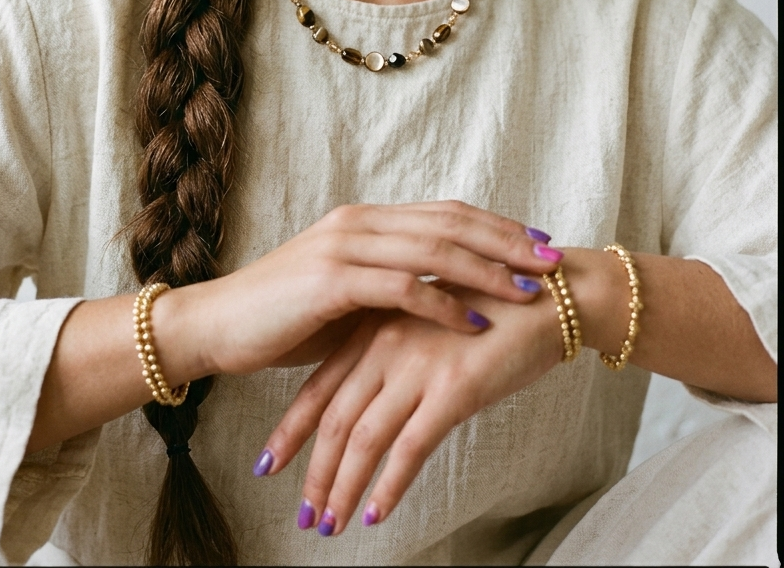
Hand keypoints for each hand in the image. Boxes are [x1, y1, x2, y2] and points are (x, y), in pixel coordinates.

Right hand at [170, 201, 561, 381]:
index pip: (446, 213)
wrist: (219, 325)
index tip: (540, 244)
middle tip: (554, 261)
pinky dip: (444, 304)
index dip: (497, 226)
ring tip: (530, 292)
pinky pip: (402, 288)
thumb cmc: (284, 316)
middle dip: (507, 243)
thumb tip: (445, 296)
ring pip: (433, 251)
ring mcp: (344, 247)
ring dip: (488, 271)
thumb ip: (391, 284)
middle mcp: (360, 222)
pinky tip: (476, 321)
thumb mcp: (346, 293)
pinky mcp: (332, 280)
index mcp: (366, 219)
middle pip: (450, 224)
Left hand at [255, 285, 561, 534]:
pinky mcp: (452, 388)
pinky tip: (375, 514)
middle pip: (335, 416)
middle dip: (312, 469)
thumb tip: (372, 397)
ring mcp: (417, 365)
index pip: (321, 384)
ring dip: (342, 486)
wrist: (550, 295)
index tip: (267, 464)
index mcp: (377, 325)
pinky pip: (410, 447)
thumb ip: (396, 352)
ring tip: (328, 524)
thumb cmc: (493, 309)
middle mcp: (387, 343)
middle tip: (301, 512)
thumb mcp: (428, 322)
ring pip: (364, 436)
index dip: (292, 428)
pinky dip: (388, 485)